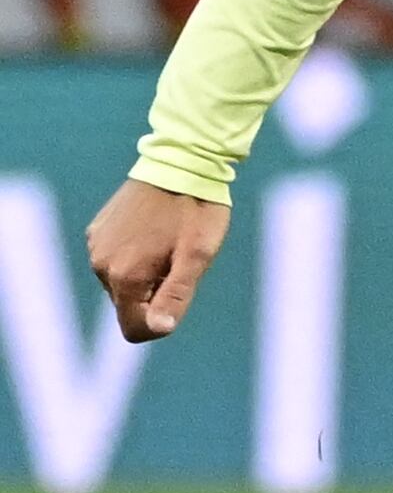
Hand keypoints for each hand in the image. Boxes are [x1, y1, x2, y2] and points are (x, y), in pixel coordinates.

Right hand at [87, 179, 225, 343]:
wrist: (180, 163)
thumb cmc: (196, 212)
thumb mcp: (197, 257)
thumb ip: (176, 295)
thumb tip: (159, 328)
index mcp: (125, 275)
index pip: (134, 328)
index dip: (160, 324)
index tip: (179, 296)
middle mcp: (101, 264)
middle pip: (129, 305)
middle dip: (155, 293)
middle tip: (178, 260)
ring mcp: (96, 246)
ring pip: (122, 283)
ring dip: (145, 274)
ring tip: (168, 243)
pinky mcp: (97, 231)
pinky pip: (115, 260)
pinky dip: (134, 257)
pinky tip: (154, 232)